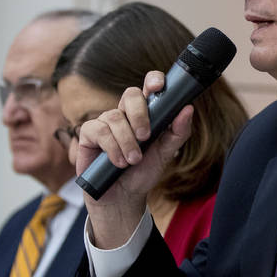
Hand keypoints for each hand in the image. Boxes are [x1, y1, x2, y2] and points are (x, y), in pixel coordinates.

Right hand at [76, 71, 193, 248]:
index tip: (158, 86)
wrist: (123, 197)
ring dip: (127, 141)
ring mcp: (105, 122)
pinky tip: (118, 162)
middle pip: (131, 94)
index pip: (148, 87)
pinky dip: (112, 147)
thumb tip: (188, 109)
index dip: (153, 80)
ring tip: (133, 161)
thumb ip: (178, 132)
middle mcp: (124, 114)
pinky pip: (99, 131)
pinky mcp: (89, 135)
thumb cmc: (143, 172)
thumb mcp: (166, 154)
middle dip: (140, 114)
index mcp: (145, 114)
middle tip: (146, 136)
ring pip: (115, 116)